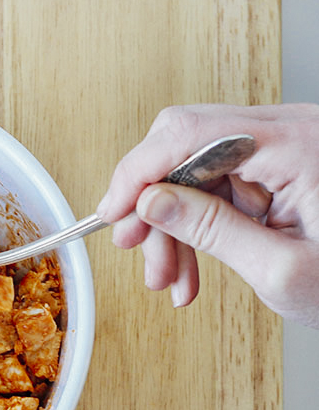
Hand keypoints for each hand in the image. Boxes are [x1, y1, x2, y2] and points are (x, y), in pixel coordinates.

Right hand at [96, 103, 318, 327]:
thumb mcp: (280, 268)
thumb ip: (211, 230)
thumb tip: (153, 202)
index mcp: (297, 145)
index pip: (190, 133)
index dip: (138, 172)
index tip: (112, 212)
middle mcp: (289, 133)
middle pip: (185, 147)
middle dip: (153, 203)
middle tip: (136, 248)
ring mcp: (283, 149)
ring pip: (194, 173)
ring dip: (173, 226)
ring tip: (168, 276)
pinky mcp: (278, 170)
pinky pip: (217, 189)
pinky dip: (197, 228)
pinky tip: (190, 266)